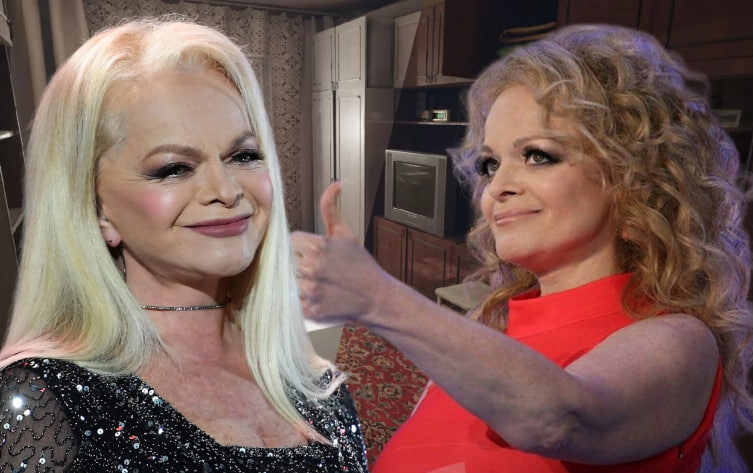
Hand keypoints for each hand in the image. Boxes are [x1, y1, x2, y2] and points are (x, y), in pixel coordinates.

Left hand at [291, 182, 392, 324]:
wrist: (376, 297)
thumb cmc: (361, 266)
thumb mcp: (346, 234)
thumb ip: (331, 208)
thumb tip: (336, 183)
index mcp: (318, 246)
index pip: (290, 241)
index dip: (300, 247)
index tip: (310, 254)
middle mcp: (312, 267)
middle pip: (285, 261)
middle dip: (296, 264)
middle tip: (312, 269)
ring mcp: (310, 290)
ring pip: (286, 281)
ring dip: (296, 282)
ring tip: (314, 282)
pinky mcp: (310, 310)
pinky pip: (291, 302)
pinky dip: (299, 300)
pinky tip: (314, 296)